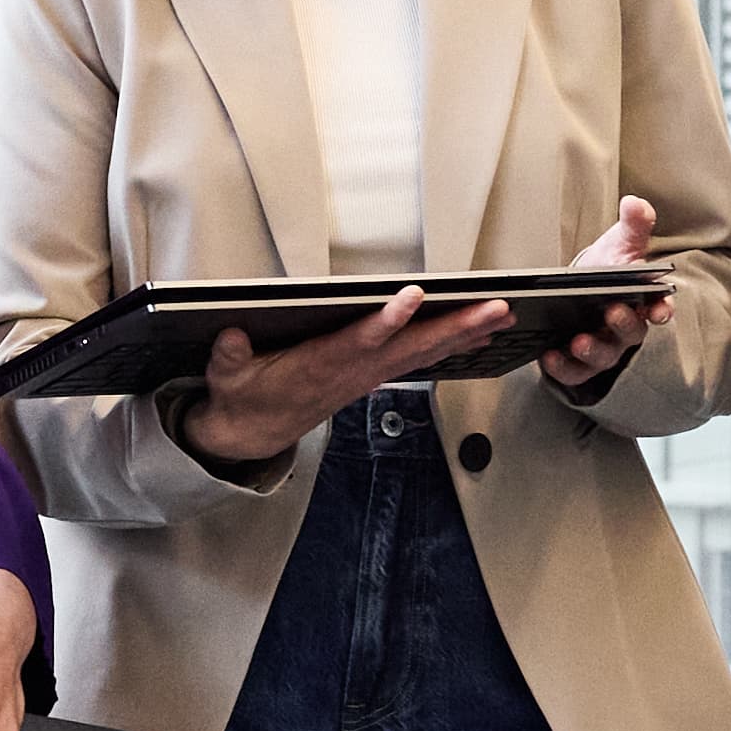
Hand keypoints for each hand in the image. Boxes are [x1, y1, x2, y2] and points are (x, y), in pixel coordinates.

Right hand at [185, 284, 514, 465]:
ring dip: (466, 333)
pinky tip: (479, 333)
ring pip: (425, 353)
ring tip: (503, 314)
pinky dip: (453, 345)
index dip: (386, 321)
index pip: (359, 340)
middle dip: (456, 327)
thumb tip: (230, 337)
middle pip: (413, 347)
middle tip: (496, 308)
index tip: (412, 297)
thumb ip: (228, 357)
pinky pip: (422, 359)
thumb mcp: (226, 378)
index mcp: (320, 367)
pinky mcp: (374, 376)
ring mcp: (369, 376)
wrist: (254, 434)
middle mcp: (354, 372)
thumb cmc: (244, 397)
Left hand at [537, 194, 664, 397]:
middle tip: (613, 311)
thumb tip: (635, 204)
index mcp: (643, 301)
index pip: (660, 307)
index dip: (661, 309)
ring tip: (578, 341)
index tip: (660, 310)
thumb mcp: (619, 244)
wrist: (577, 290)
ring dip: (593, 351)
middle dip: (624, 324)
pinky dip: (563, 367)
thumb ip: (633, 225)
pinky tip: (549, 356)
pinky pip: (574, 372)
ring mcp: (604, 348)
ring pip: (604, 357)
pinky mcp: (578, 363)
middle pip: (631, 333)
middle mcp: (626, 329)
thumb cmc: (605, 270)